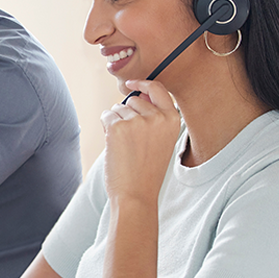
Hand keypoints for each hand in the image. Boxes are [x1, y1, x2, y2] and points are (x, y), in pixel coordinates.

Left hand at [100, 79, 180, 206]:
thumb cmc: (147, 170)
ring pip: (118, 108)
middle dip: (127, 113)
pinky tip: (114, 145)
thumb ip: (154, 118)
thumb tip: (135, 93)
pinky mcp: (117, 126)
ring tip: (125, 147)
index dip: (143, 84)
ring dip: (116, 122)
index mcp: (172, 119)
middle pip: (134, 99)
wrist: (136, 194)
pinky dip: (106, 127)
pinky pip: (106, 115)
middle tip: (131, 140)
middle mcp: (156, 116)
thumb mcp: (161, 140)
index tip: (132, 83)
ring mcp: (136, 120)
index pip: (158, 89)